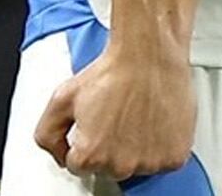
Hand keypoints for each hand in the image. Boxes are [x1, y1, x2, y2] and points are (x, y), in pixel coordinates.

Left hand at [34, 39, 195, 180]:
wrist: (149, 53)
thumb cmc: (114, 70)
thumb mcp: (62, 97)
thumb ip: (47, 135)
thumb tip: (60, 154)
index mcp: (91, 155)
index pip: (80, 166)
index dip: (86, 142)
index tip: (97, 125)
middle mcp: (120, 164)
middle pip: (110, 169)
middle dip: (111, 147)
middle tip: (118, 117)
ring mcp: (149, 163)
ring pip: (137, 166)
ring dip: (137, 148)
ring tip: (138, 117)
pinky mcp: (174, 156)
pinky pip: (164, 162)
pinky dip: (161, 147)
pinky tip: (155, 122)